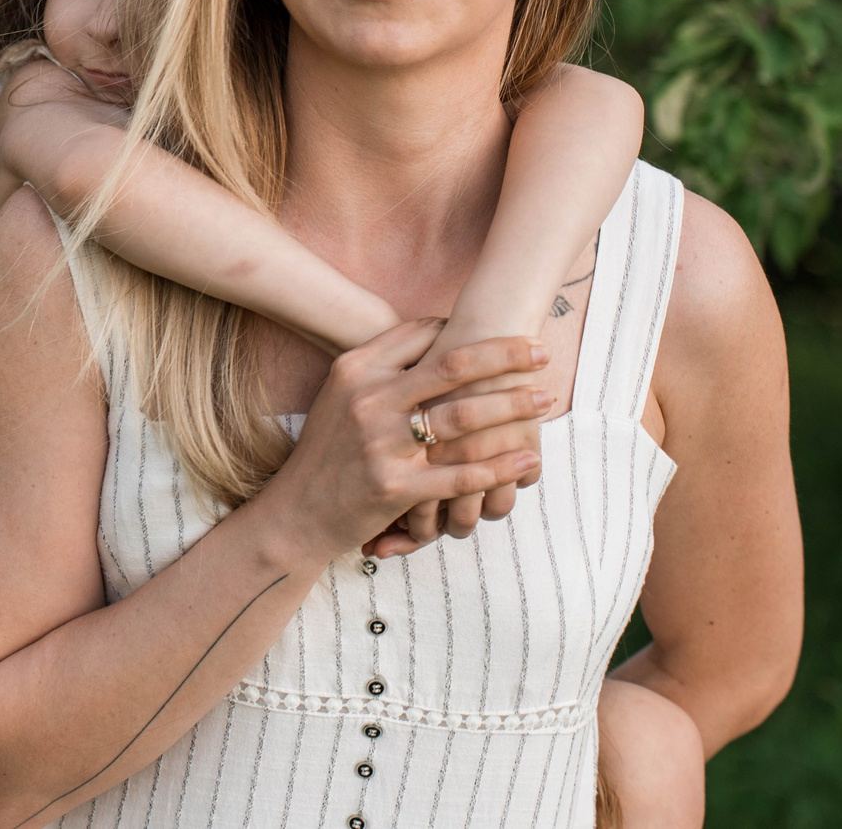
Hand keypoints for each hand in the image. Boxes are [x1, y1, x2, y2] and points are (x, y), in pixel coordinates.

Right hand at [249, 319, 549, 567]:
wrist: (296, 512)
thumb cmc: (329, 450)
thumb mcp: (343, 395)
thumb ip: (383, 366)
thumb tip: (438, 332)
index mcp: (357, 369)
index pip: (424, 333)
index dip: (470, 329)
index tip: (506, 333)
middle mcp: (369, 399)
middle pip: (453, 364)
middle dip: (506, 356)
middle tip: (544, 352)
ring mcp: (381, 443)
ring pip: (463, 417)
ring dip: (513, 406)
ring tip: (546, 400)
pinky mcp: (394, 486)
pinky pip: (459, 475)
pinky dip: (500, 466)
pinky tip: (528, 459)